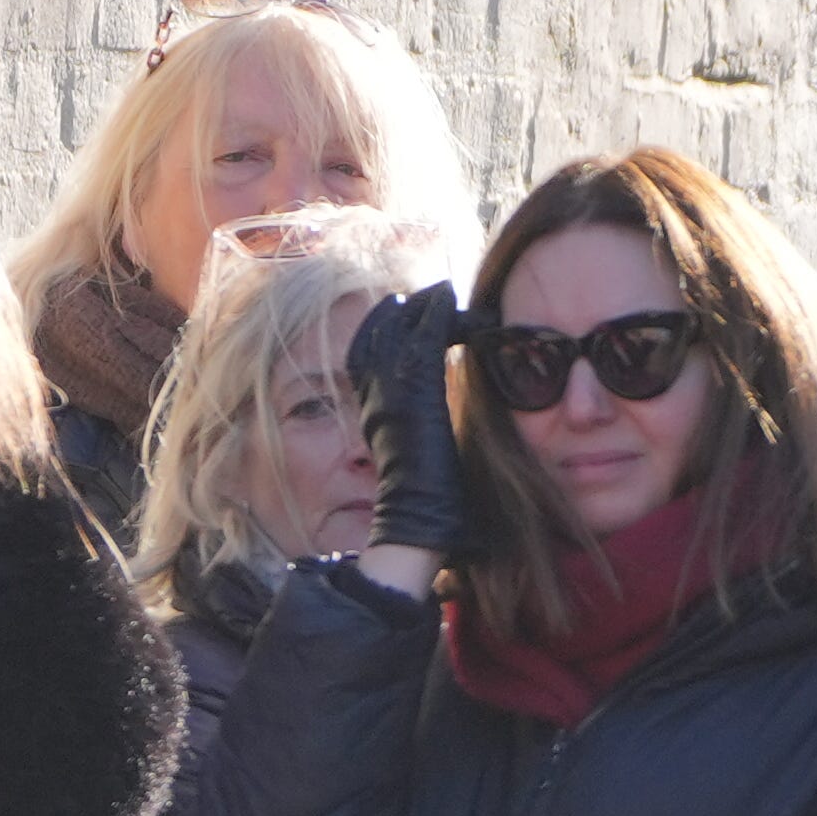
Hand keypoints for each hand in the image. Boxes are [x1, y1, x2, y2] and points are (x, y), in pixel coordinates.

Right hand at [345, 282, 468, 564]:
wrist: (417, 521)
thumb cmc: (423, 507)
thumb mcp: (414, 458)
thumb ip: (417, 433)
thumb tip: (435, 429)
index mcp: (372, 412)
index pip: (367, 355)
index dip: (385, 330)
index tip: (408, 314)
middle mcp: (375, 396)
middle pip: (380, 334)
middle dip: (404, 311)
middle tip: (433, 297)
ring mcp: (392, 391)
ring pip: (400, 330)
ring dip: (423, 308)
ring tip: (444, 294)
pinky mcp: (417, 390)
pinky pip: (424, 338)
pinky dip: (436, 315)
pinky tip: (449, 300)